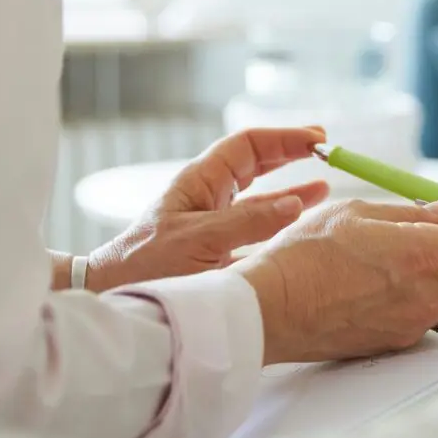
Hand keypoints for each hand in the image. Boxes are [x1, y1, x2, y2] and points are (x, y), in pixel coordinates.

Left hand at [86, 128, 330, 290]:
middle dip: (290, 155)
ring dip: (290, 191)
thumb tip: (296, 203)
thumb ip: (249, 221)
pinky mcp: (214, 252)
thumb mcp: (200, 240)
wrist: (112, 299)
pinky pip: (254, 230)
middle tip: (325, 149)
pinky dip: (279, 225)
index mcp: (200, 182)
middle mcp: (207, 198)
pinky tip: (297, 227)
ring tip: (323, 186)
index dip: (284, 138)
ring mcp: (211, 224)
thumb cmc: (144, 265)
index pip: (248, 145)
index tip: (317, 139)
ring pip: (258, 199)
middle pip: (255, 164)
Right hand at [236, 199, 437, 363]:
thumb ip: (410, 214)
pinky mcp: (396, 340)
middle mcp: (429, 294)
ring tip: (401, 249)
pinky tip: (378, 277)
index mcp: (426, 256)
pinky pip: (425, 310)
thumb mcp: (358, 213)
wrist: (269, 309)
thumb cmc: (304, 256)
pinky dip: (418, 290)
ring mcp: (414, 323)